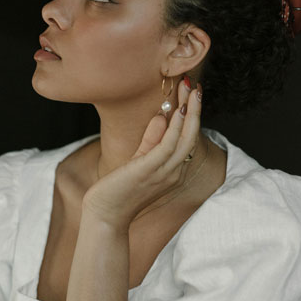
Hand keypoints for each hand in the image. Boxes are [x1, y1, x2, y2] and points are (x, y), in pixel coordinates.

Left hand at [82, 77, 203, 231]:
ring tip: (190, 89)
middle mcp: (174, 171)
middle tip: (194, 84)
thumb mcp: (139, 159)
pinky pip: (169, 145)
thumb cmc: (120, 189)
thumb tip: (162, 116)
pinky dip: (176, 126)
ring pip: (185, 137)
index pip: (187, 137)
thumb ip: (151, 139)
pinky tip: (178, 109)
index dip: (190, 114)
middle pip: (191, 135)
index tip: (190, 92)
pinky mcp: (151, 170)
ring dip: (189, 111)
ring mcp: (165, 172)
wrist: (105, 216)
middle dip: (194, 108)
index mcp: (173, 169)